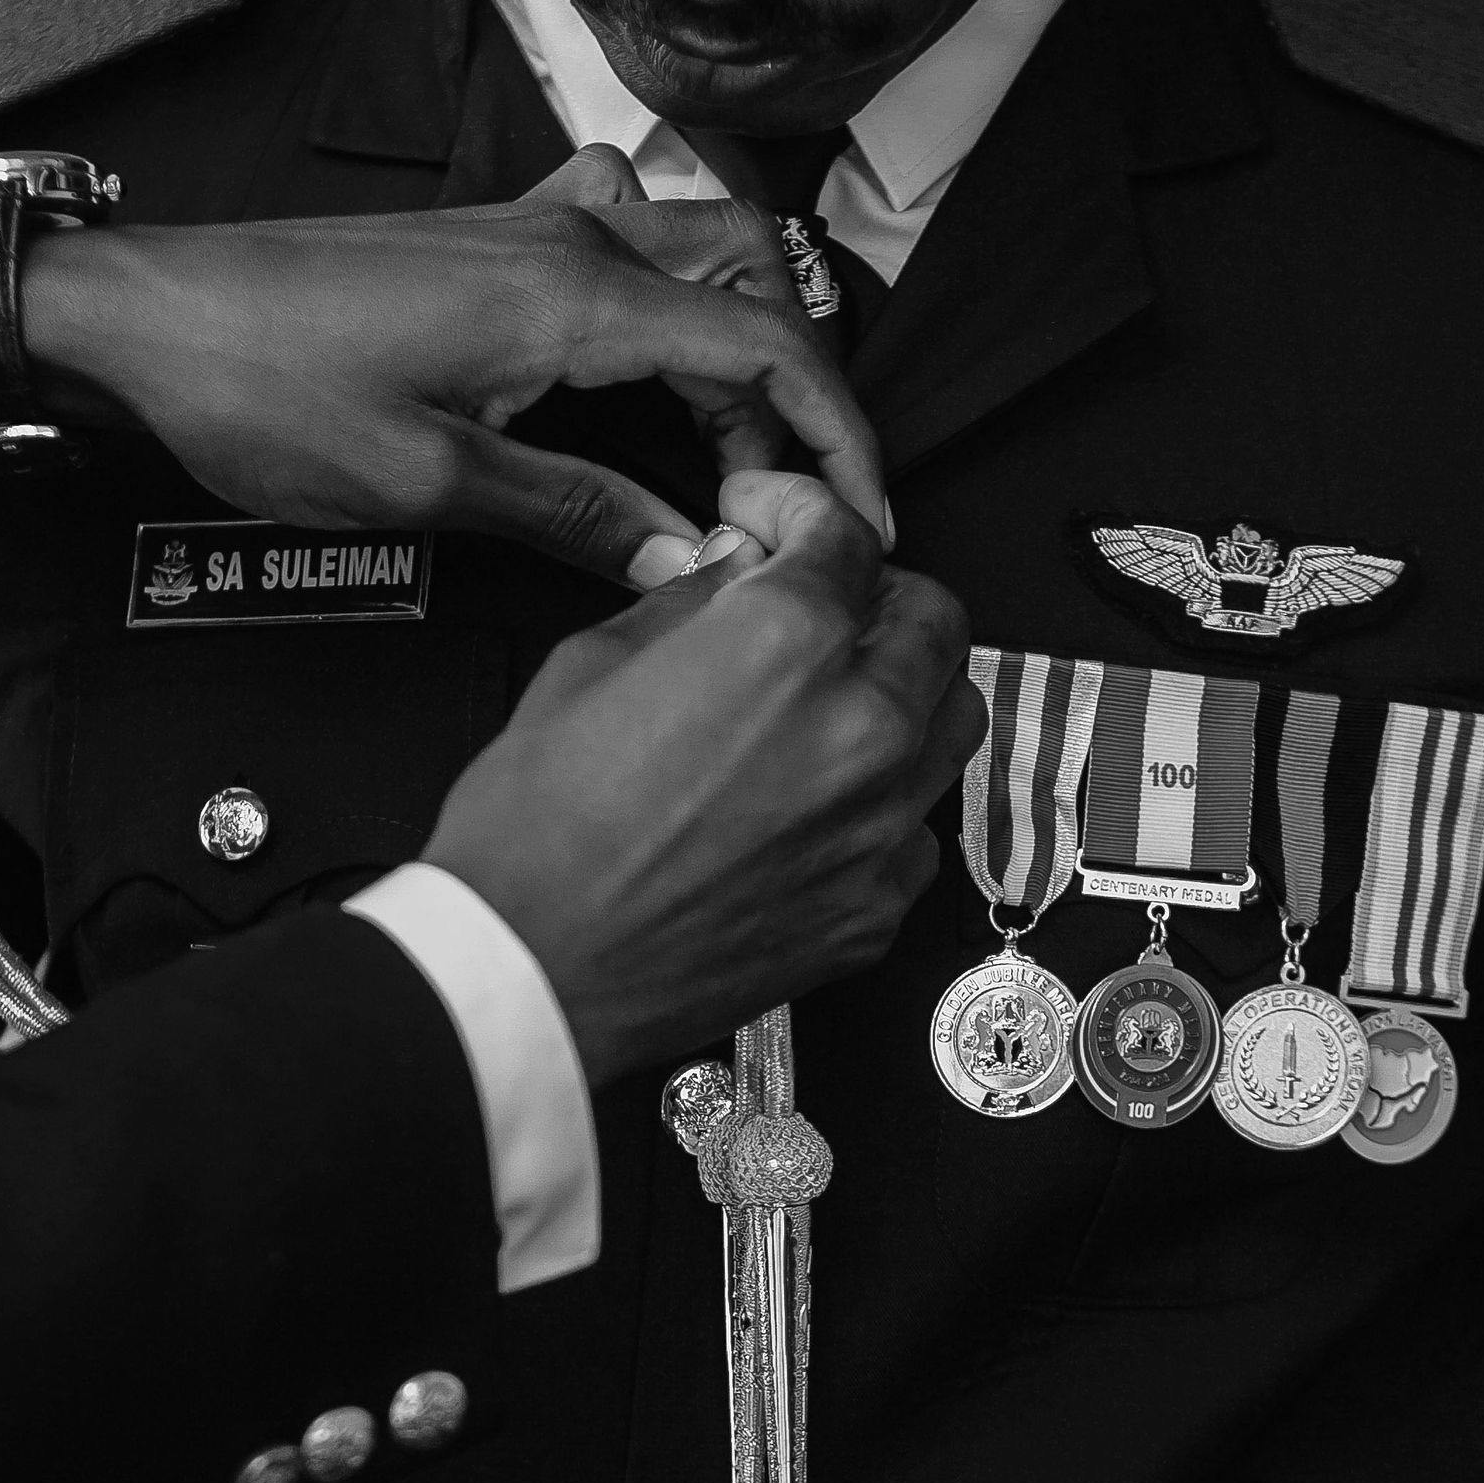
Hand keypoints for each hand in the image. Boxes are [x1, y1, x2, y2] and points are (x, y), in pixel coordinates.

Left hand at [16, 149, 886, 587]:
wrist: (146, 318)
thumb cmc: (267, 395)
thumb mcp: (430, 486)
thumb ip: (581, 519)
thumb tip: (694, 563)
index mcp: (575, 298)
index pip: (767, 348)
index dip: (838, 436)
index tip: (866, 517)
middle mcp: (573, 239)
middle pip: (757, 283)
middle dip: (800, 392)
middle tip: (786, 501)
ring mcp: (532, 227)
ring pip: (701, 251)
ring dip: (743, 341)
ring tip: (730, 455)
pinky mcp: (492, 240)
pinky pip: (629, 241)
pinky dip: (674, 300)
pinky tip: (648, 369)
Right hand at [421, 476, 982, 1084]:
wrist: (530, 971)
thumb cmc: (536, 833)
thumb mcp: (590, 664)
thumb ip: (690, 602)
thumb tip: (738, 574)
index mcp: (786, 646)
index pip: (844, 536)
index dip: (800, 510)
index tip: (773, 521)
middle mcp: (860, 730)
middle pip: (933, 618)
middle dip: (874, 591)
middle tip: (817, 599)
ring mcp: (882, 828)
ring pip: (953, 718)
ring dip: (905, 686)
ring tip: (836, 693)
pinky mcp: (878, 909)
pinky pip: (920, 824)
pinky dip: (886, 795)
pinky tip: (820, 797)